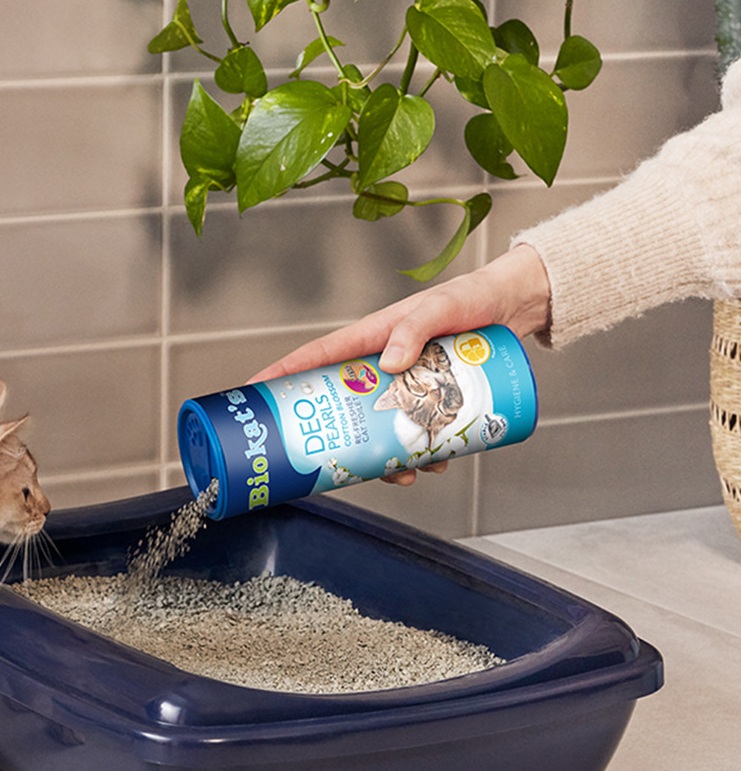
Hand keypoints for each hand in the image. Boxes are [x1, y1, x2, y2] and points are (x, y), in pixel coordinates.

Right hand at [247, 244, 550, 483]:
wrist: (516, 306)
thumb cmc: (475, 297)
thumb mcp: (443, 306)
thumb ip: (414, 327)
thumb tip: (388, 361)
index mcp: (370, 338)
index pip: (315, 357)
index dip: (281, 376)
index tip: (252, 394)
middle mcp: (381, 365)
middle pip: (342, 405)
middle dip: (334, 436)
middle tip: (329, 460)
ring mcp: (404, 385)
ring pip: (379, 428)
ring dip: (386, 457)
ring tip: (404, 474)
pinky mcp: (430, 398)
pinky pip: (415, 432)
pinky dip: (421, 454)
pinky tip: (436, 464)